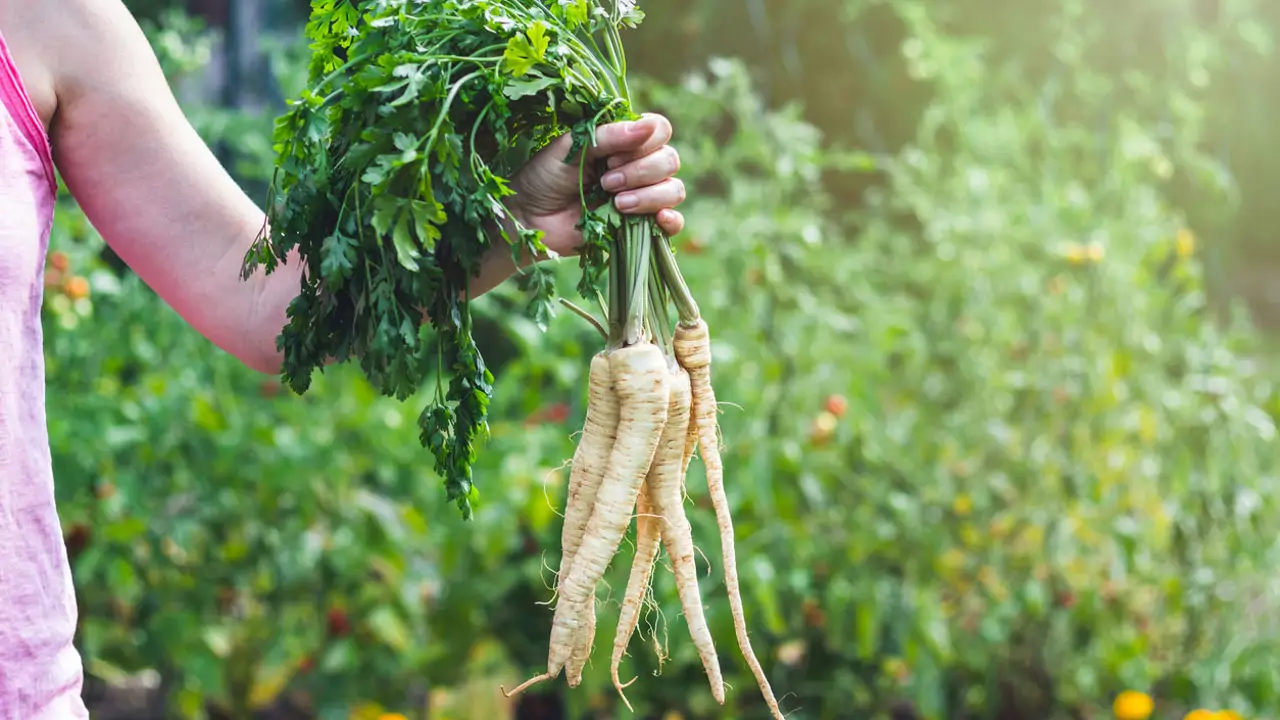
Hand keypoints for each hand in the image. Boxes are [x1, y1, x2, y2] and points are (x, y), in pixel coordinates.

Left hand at [508, 113, 685, 257]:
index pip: (659, 130)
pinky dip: (673, 220)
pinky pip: (674, 222)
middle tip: (606, 182)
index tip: (611, 157)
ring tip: (617, 203)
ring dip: (649, 195)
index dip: (645, 143)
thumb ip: (609, 136)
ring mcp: (642, 196)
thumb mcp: (572, 147)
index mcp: (623, 141)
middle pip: (669, 160)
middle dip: (640, 172)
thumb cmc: (545, 177)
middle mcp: (638, 166)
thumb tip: (649, 126)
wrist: (529, 220)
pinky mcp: (641, 226)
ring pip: (673, 189)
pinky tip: (658, 220)